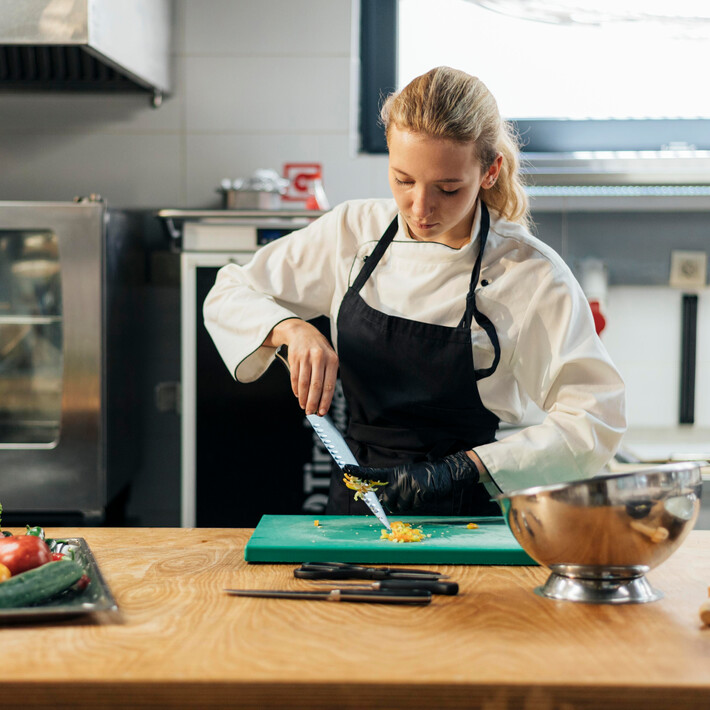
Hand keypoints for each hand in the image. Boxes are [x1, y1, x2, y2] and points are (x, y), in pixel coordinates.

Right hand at [265, 318, 338, 414]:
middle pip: (316, 386)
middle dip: (313, 402)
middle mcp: (320, 357)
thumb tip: (324, 399)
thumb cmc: (318, 349)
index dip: (325, 400)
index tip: (322, 411)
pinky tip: (298, 395)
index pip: (329, 385)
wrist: (302, 332)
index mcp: (332, 359)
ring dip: (303, 398)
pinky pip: (295, 378)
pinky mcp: (295, 358)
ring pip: (304, 383)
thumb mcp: (329, 358)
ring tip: (303, 406)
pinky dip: (296, 389)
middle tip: (311, 412)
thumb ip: (328, 375)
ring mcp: (306, 357)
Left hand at [343, 451, 479, 513]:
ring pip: (400, 506)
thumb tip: (384, 502)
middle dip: (392, 504)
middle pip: (387, 499)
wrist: (445, 472)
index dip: (358, 472)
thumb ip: (394, 486)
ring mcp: (409, 486)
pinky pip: (413, 507)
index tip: (345, 468)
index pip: (373, 474)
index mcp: (395, 473)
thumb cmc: (425, 475)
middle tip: (404, 497)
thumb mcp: (407, 476)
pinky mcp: (420, 493)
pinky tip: (424, 495)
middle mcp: (400, 478)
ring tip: (416, 494)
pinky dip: (418, 504)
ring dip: (407, 505)